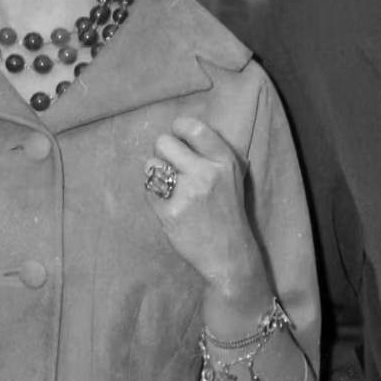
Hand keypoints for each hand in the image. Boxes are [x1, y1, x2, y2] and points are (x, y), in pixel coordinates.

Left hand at [144, 116, 269, 305]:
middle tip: (171, 167)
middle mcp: (206, 172)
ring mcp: (186, 192)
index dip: (178, 129)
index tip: (178, 138)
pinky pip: (147, 189)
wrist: (228, 253)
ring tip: (169, 186)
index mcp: (225, 161)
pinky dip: (153, 194)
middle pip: (164, 142)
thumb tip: (181, 134)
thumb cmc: (228, 212)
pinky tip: (167, 204)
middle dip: (163, 153)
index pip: (193, 127)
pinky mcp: (169, 211)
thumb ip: (211, 155)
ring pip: (151, 164)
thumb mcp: (233, 176)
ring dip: (155, 173)